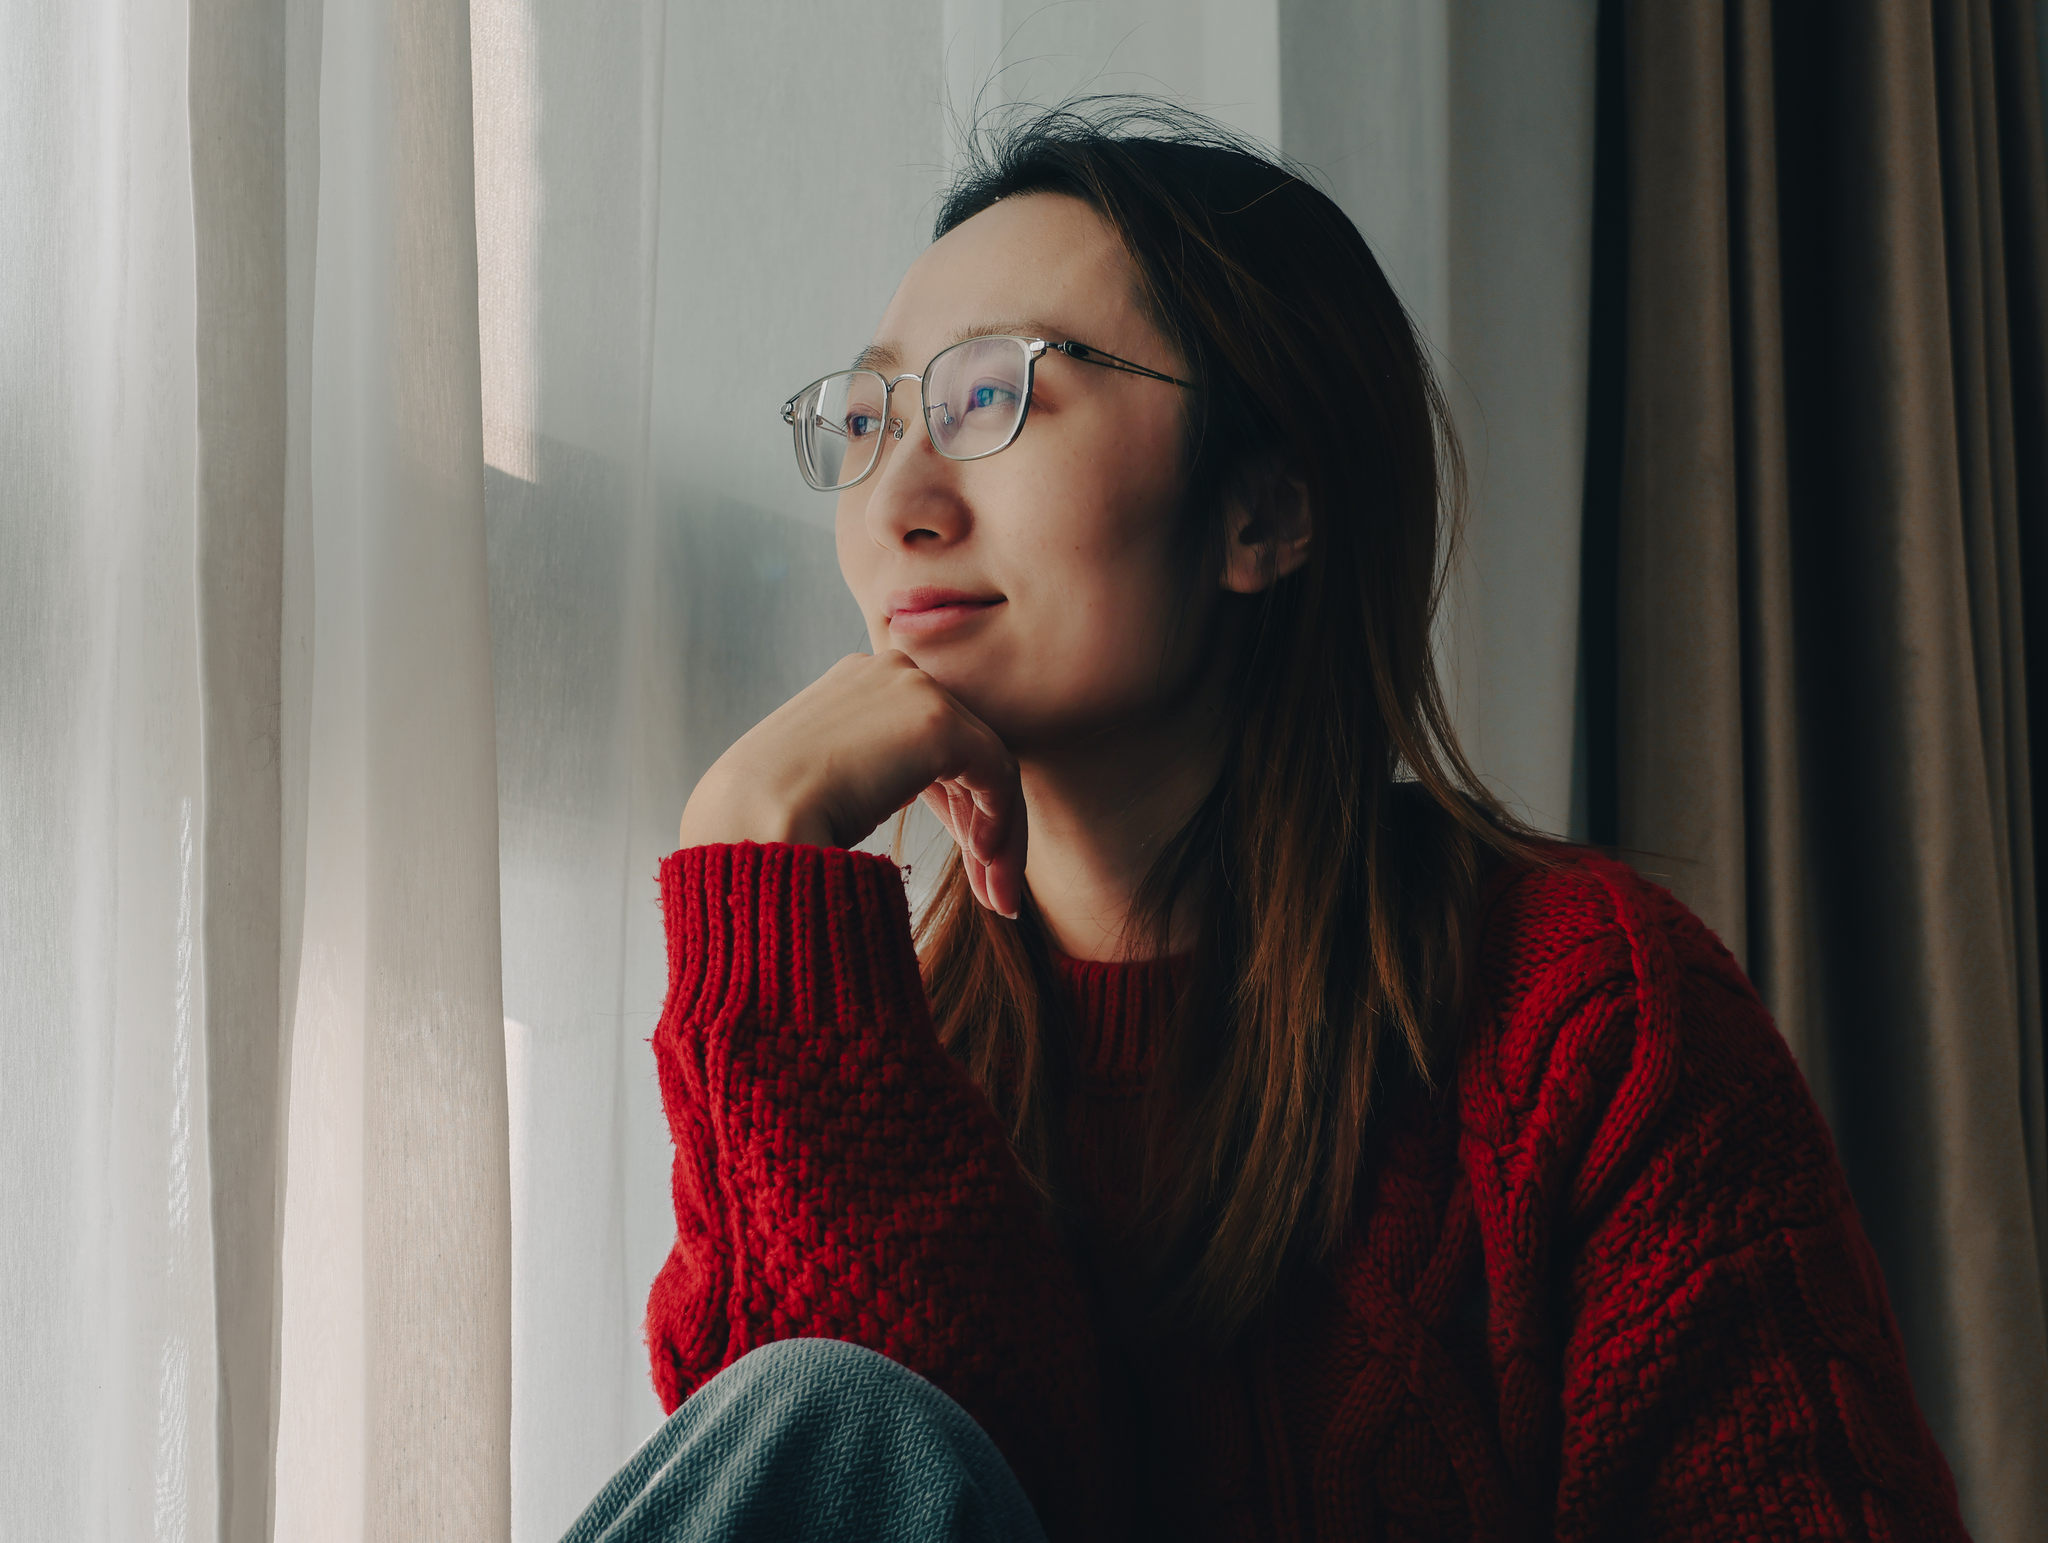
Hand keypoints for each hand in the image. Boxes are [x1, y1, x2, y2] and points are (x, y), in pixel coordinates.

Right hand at [677, 650, 1026, 917]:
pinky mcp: (940, 722)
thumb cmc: (771, 821)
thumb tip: (894, 792)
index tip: (968, 862)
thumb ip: (864, 771)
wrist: (749, 826)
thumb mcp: (821, 782)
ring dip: (998, 838)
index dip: (955, 805)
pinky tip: (984, 870)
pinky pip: (997, 776)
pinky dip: (1002, 826)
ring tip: (999, 900)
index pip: (929, 740)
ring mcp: (916, 690)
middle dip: (981, 824)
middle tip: (993, 892)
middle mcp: (890, 671)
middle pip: (965, 751)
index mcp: (858, 682)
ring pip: (988, 766)